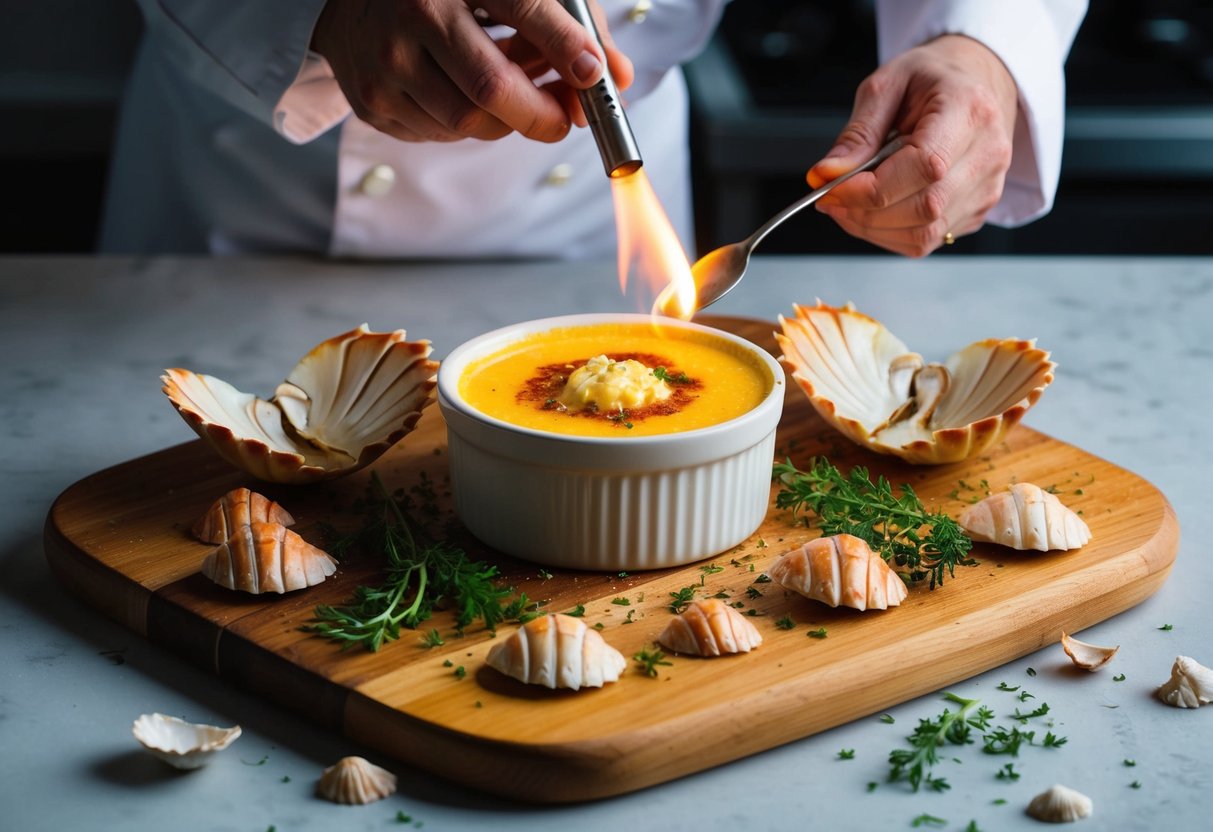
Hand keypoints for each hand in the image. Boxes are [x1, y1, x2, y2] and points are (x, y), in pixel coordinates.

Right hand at [312, 0, 633, 143]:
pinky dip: (468, 125)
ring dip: (506, 121)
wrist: (352, 0)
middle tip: (564, 120)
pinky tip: (466, 96)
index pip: (522, 7)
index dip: (563, 45)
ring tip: (514, 95)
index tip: (593, 75)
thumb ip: (569, 25)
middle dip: (541, 114)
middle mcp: (416, 14)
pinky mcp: (373, 100)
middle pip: (491, 88)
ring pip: (468, 122)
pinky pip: (440, 134)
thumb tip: (618, 79)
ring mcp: (387, 61)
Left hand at [807, 35, 1018, 256]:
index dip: (870, 188)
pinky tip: (874, 212)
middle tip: (830, 199)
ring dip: (873, 228)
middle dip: (864, 212)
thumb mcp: (886, 86)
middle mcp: (988, 154)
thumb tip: (826, 175)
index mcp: (969, 111)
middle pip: (924, 208)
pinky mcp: (978, 211)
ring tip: (847, 206)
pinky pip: (929, 240)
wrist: (976, 82)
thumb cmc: (932, 80)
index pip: (923, 167)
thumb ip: (858, 133)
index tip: (830, 189)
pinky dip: (890, 234)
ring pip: (925, 234)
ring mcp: (988, 188)